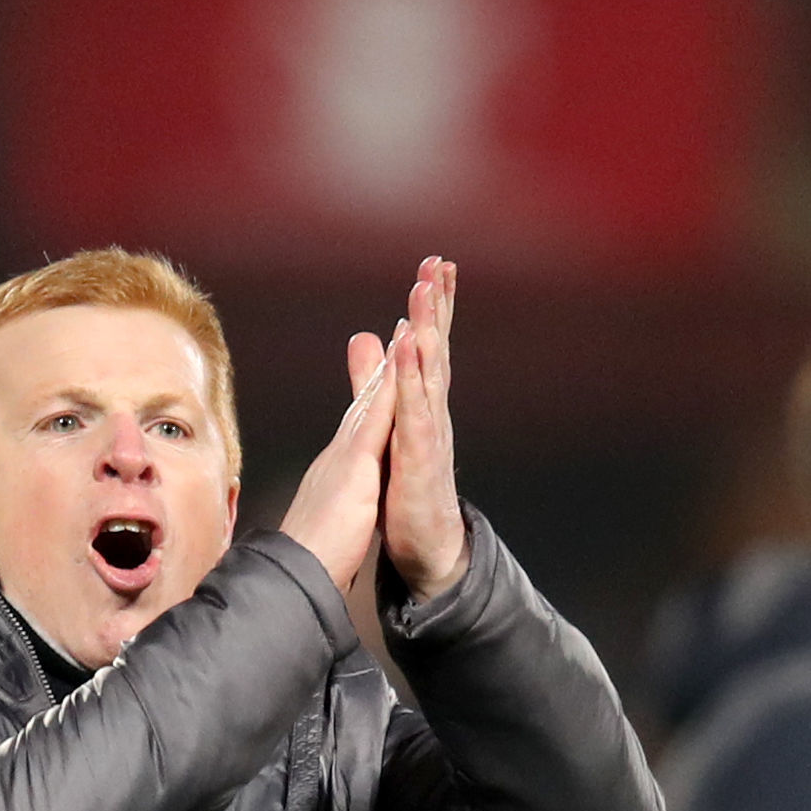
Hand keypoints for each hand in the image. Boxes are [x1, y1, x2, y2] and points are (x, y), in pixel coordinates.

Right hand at [278, 328, 397, 588]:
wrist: (297, 572)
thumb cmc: (311, 556)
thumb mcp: (326, 523)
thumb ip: (328, 509)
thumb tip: (324, 511)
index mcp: (337, 472)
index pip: (360, 428)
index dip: (374, 397)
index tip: (386, 371)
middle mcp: (339, 455)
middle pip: (366, 403)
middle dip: (382, 367)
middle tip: (400, 327)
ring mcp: (345, 455)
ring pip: (371, 400)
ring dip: (390, 363)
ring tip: (409, 325)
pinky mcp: (355, 463)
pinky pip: (376, 418)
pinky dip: (389, 387)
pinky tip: (402, 362)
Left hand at [381, 257, 466, 600]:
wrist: (426, 546)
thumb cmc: (407, 488)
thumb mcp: (390, 431)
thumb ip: (378, 386)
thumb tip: (373, 344)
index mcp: (420, 405)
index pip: (424, 347)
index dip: (430, 307)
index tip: (434, 264)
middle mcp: (429, 413)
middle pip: (432, 351)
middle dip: (435, 308)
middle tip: (437, 265)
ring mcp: (428, 437)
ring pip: (427, 377)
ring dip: (426, 335)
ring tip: (424, 297)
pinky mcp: (420, 463)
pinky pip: (416, 418)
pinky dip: (413, 387)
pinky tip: (410, 359)